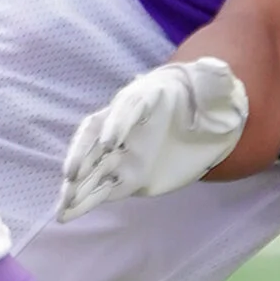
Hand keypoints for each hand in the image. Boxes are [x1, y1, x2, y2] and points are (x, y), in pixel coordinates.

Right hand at [57, 57, 249, 221]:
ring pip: (93, 167)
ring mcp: (123, 152)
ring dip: (76, 185)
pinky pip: (101, 188)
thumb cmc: (209, 101)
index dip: (117, 124)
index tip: (110, 144)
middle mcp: (126, 125)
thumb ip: (215, 81)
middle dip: (83, 156)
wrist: (206, 121)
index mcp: (145, 98)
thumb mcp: (219, 89)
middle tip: (72, 175)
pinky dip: (84, 201)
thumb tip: (215, 66)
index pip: (127, 109)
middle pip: (96, 137)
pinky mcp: (127, 175)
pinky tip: (66, 215)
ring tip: (60, 206)